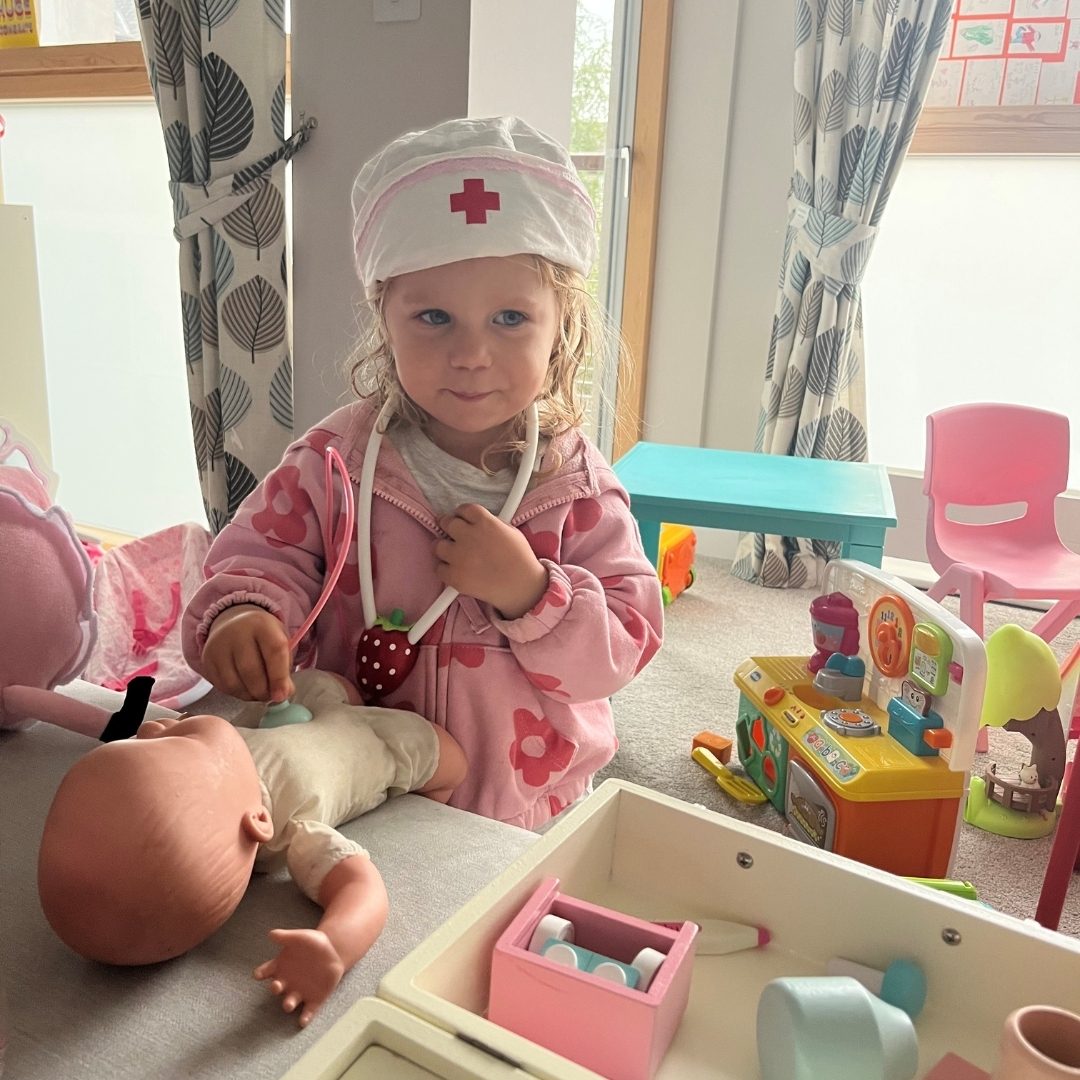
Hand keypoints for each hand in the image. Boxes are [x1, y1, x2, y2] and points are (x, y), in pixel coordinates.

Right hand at [201, 604, 293, 701]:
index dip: (279, 677)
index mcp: (262, 624)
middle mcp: (237, 631)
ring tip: (259, 693)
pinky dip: (237, 693)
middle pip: (250, 670)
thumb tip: (284, 693)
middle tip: (271, 696)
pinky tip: (245, 689)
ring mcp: (219, 645)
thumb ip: (284, 668)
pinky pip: (222, 686)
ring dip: (249, 695)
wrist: (234, 624)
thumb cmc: (263, 637)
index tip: (282, 696)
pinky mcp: (207, 659)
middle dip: (263, 691)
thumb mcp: (280, 642)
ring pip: (233, 683)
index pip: (274, 651)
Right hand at [253, 928, 345, 1027]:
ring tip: (287, 1004)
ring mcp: (300, 992)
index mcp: (280, 967)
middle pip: (277, 988)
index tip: (257, 974)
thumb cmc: (312, 944)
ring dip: (288, 1004)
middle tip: (276, 986)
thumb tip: (271, 934)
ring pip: (290, 1002)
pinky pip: (308, 1011)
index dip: (261, 973)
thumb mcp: (300, 937)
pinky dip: (305, 1017)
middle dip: (275, 988)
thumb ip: (286, 936)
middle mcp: (287, 983)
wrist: (333, 953)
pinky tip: (302, 1021)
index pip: (266, 971)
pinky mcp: (314, 1000)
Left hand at [434, 504, 547, 618]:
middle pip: (446, 523)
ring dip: (445, 548)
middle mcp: (469, 536)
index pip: (463, 509)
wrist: (521, 586)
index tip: (461, 518)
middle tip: (453, 534)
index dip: (461, 514)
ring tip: (455, 554)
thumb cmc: (520, 560)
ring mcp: (459, 556)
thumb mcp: (511, 531)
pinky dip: (445, 569)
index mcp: (484, 522)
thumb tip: (475, 522)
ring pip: (438, 545)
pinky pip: (439, 568)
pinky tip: (457, 570)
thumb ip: (490, 523)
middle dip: (449, 527)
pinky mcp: (454, 576)